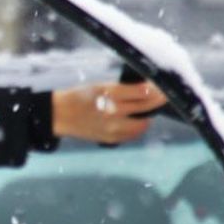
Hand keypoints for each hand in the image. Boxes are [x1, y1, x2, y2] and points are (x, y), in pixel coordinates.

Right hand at [51, 81, 167, 144]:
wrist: (61, 115)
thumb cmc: (80, 97)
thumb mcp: (101, 85)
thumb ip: (124, 89)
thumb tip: (147, 88)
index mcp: (109, 94)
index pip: (142, 92)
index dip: (156, 90)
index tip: (162, 87)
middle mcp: (112, 112)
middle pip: (145, 107)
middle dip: (157, 101)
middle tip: (163, 97)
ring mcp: (112, 128)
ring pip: (142, 124)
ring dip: (147, 116)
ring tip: (147, 110)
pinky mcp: (111, 138)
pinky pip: (133, 134)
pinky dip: (137, 127)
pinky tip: (135, 121)